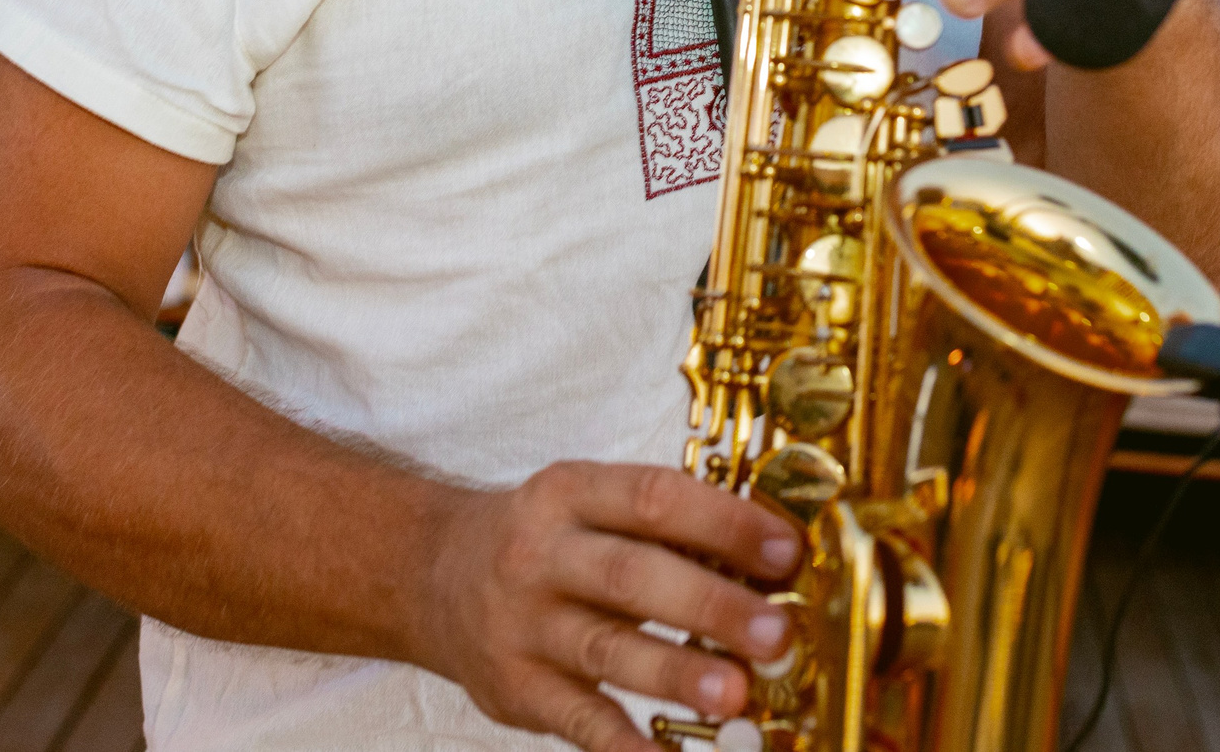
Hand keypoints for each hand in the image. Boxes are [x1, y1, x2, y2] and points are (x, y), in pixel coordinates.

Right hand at [416, 461, 801, 750]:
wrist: (432, 576)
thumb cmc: (544, 539)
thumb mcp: (589, 503)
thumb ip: (666, 524)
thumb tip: (775, 558)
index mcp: (569, 492)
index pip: (653, 498)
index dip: (723, 523)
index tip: (787, 551)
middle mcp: (540, 555)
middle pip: (632, 576)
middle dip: (710, 606)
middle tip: (776, 633)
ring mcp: (522, 626)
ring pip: (605, 650)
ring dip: (675, 673)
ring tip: (735, 692)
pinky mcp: (513, 689)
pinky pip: (576, 720)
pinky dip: (623, 742)